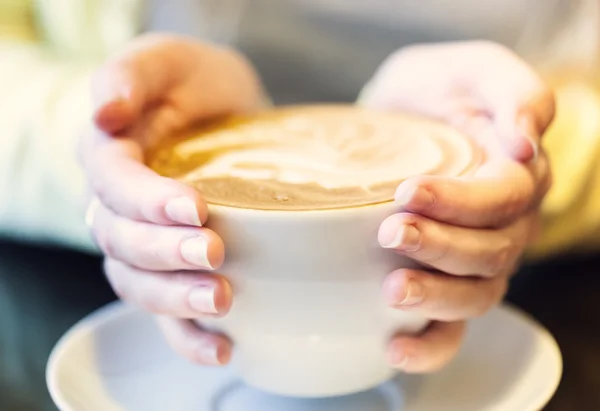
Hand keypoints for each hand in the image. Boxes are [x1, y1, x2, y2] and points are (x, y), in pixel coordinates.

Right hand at [80, 33, 262, 365]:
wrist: (218, 110)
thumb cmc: (192, 83)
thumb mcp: (166, 62)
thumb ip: (133, 74)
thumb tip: (107, 112)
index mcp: (109, 158)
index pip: (115, 186)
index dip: (148, 201)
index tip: (195, 208)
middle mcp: (116, 209)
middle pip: (124, 244)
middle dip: (167, 254)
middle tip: (215, 253)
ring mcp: (142, 246)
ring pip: (140, 285)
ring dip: (177, 300)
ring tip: (222, 301)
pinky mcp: (173, 270)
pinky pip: (167, 315)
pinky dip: (189, 338)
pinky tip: (223, 348)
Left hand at [360, 41, 553, 372]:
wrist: (404, 111)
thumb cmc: (439, 88)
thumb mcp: (475, 70)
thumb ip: (513, 92)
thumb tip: (526, 142)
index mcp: (518, 175)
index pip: (505, 199)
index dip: (461, 202)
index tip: (408, 190)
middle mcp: (507, 225)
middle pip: (491, 253)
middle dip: (440, 247)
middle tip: (391, 231)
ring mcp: (478, 260)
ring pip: (476, 296)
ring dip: (435, 296)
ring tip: (391, 289)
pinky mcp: (446, 282)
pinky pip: (452, 328)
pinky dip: (428, 344)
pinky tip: (393, 345)